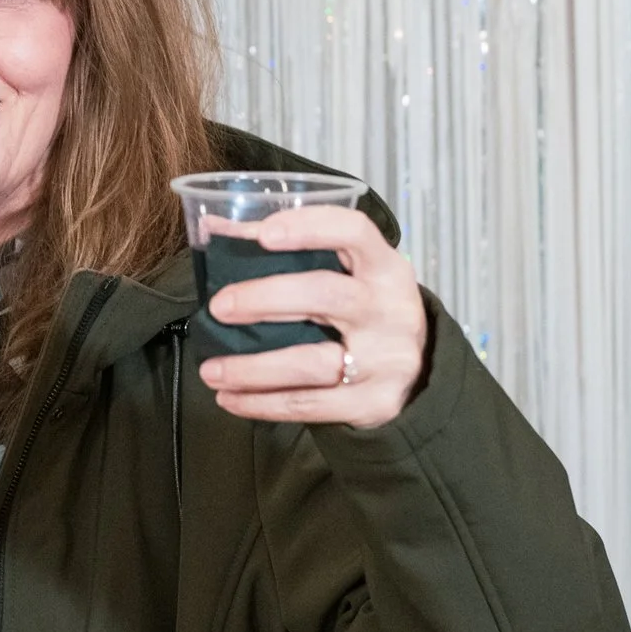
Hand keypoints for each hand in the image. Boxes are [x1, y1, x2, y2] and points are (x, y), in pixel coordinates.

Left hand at [196, 206, 428, 427]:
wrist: (420, 373)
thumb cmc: (366, 311)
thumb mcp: (348, 274)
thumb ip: (289, 248)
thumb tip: (217, 228)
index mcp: (384, 267)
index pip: (353, 232)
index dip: (309, 227)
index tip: (263, 235)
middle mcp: (390, 309)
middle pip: (325, 295)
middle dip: (264, 298)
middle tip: (218, 307)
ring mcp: (385, 359)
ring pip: (311, 362)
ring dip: (252, 368)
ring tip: (210, 370)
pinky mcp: (373, 402)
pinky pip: (310, 404)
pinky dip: (263, 403)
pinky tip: (229, 399)